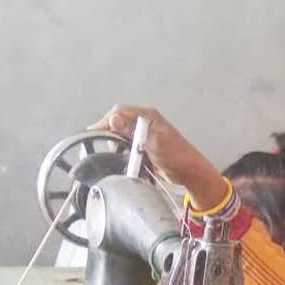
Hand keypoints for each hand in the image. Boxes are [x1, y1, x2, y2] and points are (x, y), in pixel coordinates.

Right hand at [88, 105, 226, 207]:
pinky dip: (126, 156)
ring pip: (122, 138)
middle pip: (119, 124)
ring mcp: (144, 136)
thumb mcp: (153, 142)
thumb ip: (133, 131)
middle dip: (111, 136)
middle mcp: (145, 123)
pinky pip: (129, 149)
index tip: (94, 133)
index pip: (120, 112)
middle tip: (106, 148)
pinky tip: (126, 162)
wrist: (190, 173)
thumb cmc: (177, 155)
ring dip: (118, 148)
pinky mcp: (145, 148)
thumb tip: (114, 119)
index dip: (106, 121)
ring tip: (118, 157)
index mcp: (148, 116)